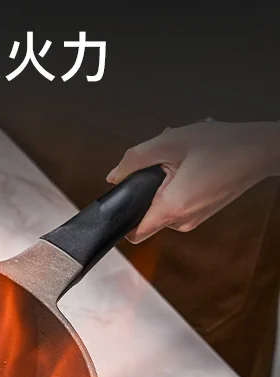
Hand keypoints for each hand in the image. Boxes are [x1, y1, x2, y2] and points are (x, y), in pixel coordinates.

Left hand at [106, 120, 279, 242]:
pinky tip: (189, 167)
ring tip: (179, 162)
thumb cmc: (224, 145)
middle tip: (161, 167)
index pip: (133, 234)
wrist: (260, 149)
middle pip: (145, 217)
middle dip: (145, 192)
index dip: (122, 219)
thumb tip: (115, 175)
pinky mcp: (201, 213)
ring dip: (162, 186)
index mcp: (171, 208)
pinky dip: (176, 187)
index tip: (122, 203)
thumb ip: (135, 160)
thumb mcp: (170, 142)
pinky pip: (177, 204)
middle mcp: (182, 221)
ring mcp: (193, 219)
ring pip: (161, 208)